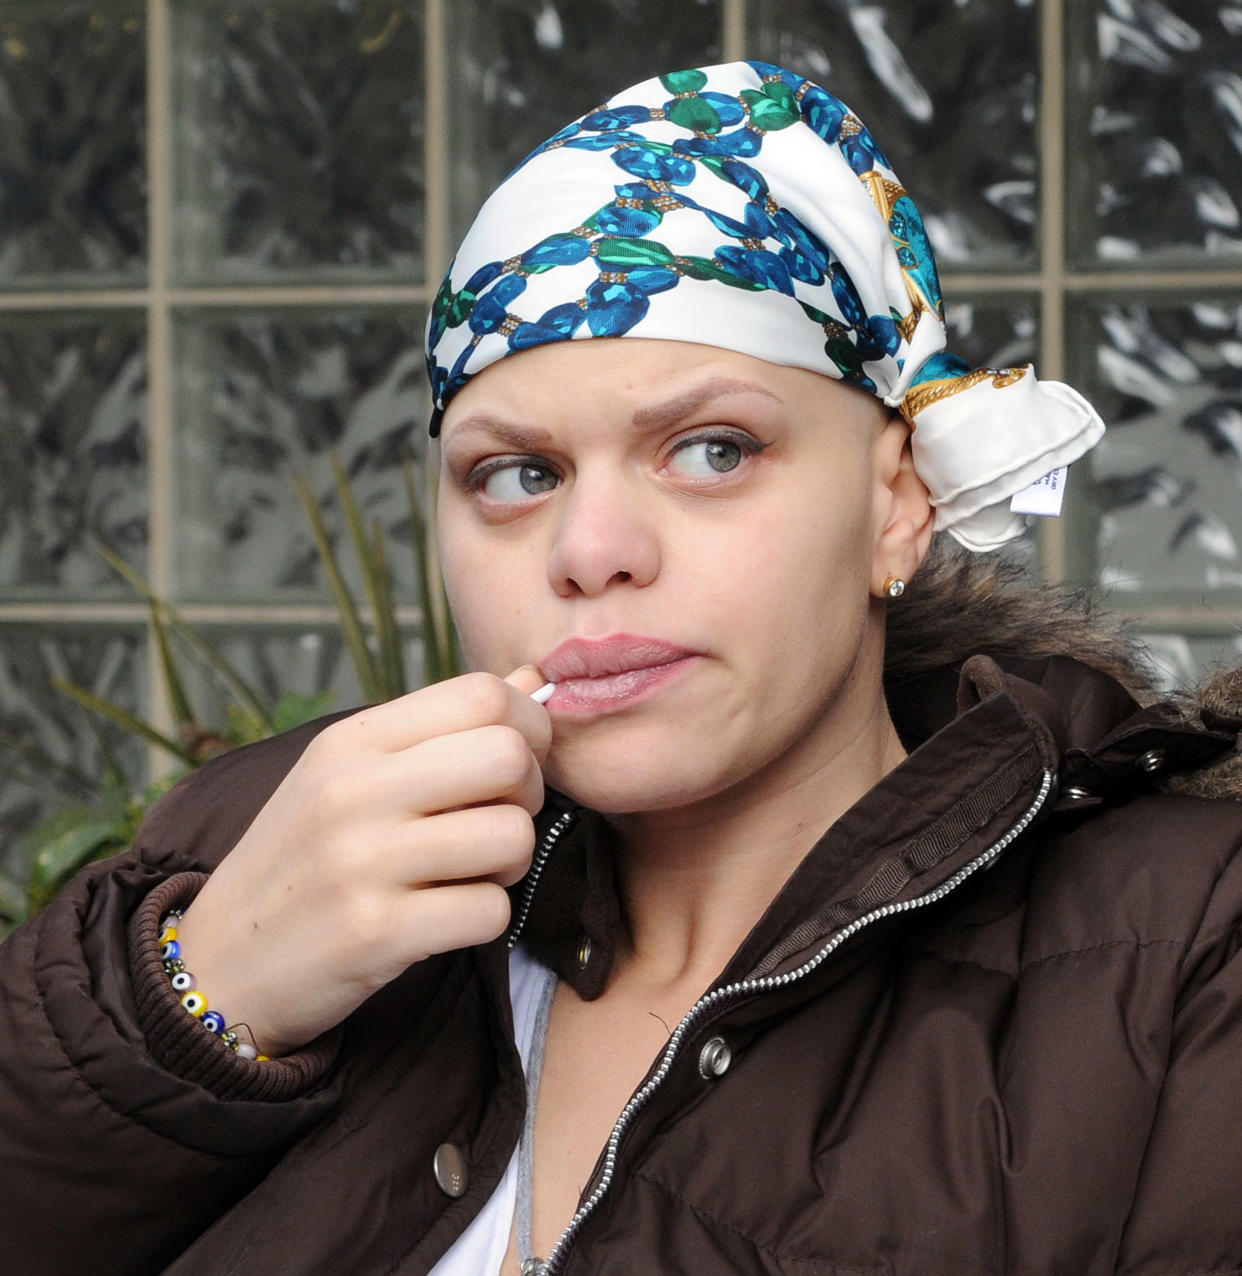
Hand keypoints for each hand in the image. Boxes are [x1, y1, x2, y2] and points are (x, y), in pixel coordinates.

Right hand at [172, 666, 550, 1056]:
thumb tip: (532, 679)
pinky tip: (446, 918)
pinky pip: (490, 911)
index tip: (514, 763)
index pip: (482, 694)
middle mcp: (355, 790)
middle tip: (495, 820)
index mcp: (353, 740)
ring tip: (470, 873)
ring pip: (511, 835)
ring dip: (510, 863)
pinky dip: (485, 918)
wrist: (221, 964)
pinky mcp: (376, 933)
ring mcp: (363, 861)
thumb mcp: (348, 774)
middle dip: (528, 793)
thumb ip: (439, 727)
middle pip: (508, 756)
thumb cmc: (302, 859)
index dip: (526, 726)